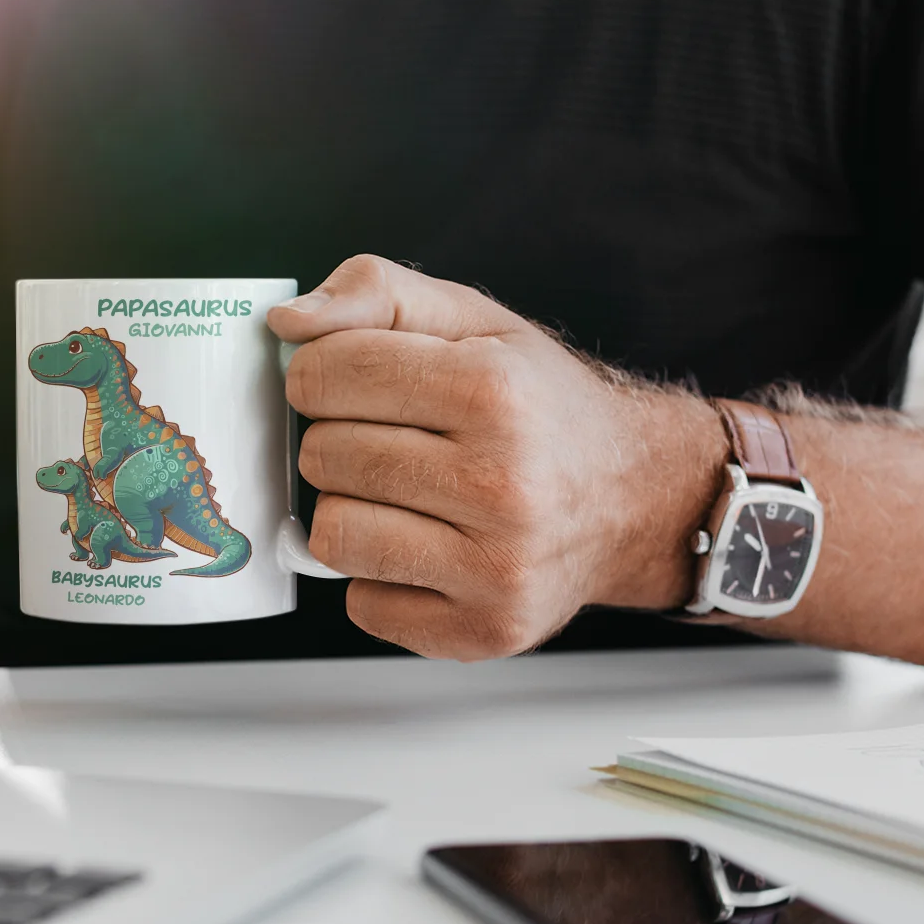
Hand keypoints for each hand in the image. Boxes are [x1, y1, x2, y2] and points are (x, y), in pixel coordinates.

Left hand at [267, 256, 725, 659]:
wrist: (634, 496)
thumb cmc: (540, 405)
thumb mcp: (472, 319)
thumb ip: (375, 293)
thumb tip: (289, 322)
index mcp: (492, 391)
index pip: (324, 376)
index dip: (321, 373)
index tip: (350, 380)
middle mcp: (502, 484)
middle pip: (323, 457)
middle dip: (338, 440)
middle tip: (393, 438)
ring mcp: (496, 568)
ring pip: (332, 536)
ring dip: (351, 510)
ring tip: (404, 493)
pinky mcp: (484, 631)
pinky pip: (363, 605)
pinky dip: (378, 577)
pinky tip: (427, 546)